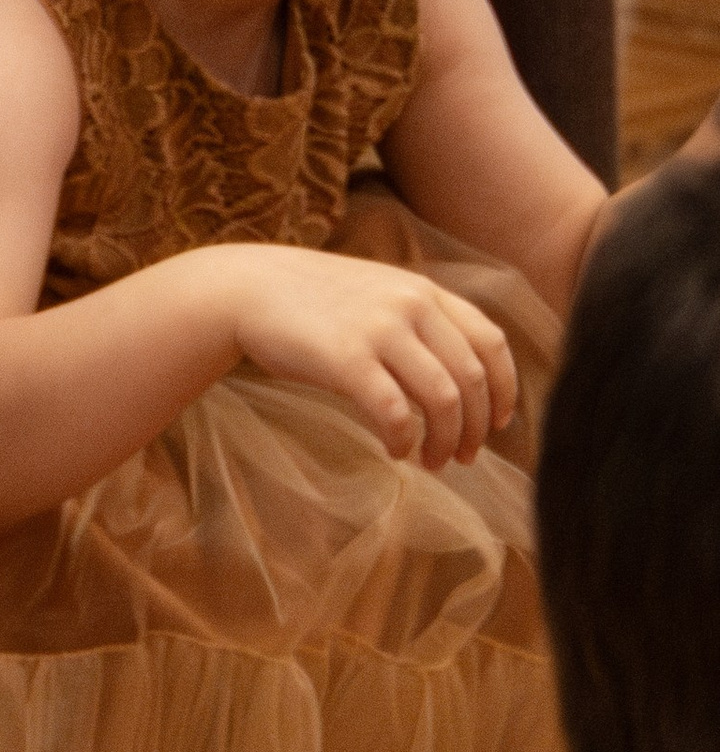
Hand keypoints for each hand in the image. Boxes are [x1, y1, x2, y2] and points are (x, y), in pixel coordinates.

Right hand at [215, 244, 515, 467]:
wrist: (245, 289)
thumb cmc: (311, 301)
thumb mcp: (377, 292)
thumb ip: (419, 318)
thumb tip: (459, 372)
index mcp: (424, 291)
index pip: (490, 343)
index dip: (505, 389)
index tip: (500, 423)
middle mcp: (411, 305)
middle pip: (472, 379)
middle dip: (478, 428)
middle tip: (464, 457)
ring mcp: (379, 330)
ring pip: (443, 400)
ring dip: (445, 441)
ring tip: (433, 462)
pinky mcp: (346, 360)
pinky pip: (396, 413)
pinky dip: (404, 440)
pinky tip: (395, 450)